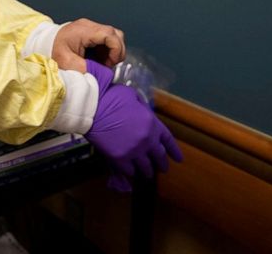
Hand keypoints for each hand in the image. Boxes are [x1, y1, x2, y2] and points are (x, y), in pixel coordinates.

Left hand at [52, 18, 125, 71]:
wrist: (43, 42)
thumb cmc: (53, 50)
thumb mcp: (68, 63)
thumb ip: (86, 68)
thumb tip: (101, 74)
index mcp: (84, 30)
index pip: (110, 34)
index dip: (116, 49)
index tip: (111, 62)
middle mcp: (89, 25)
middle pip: (115, 34)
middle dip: (116, 51)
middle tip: (107, 64)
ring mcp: (90, 27)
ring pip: (113, 36)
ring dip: (112, 51)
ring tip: (102, 63)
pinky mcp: (90, 32)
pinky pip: (106, 39)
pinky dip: (106, 50)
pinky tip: (98, 59)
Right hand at [84, 60, 182, 191]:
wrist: (92, 108)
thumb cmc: (111, 97)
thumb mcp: (132, 96)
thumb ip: (141, 107)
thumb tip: (142, 112)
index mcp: (152, 124)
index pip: (168, 141)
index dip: (174, 151)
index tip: (178, 159)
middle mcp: (147, 140)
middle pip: (159, 156)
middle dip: (162, 164)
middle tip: (163, 169)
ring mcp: (134, 151)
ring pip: (145, 167)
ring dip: (147, 171)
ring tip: (147, 175)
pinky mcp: (119, 158)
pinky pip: (129, 170)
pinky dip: (130, 172)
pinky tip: (130, 172)